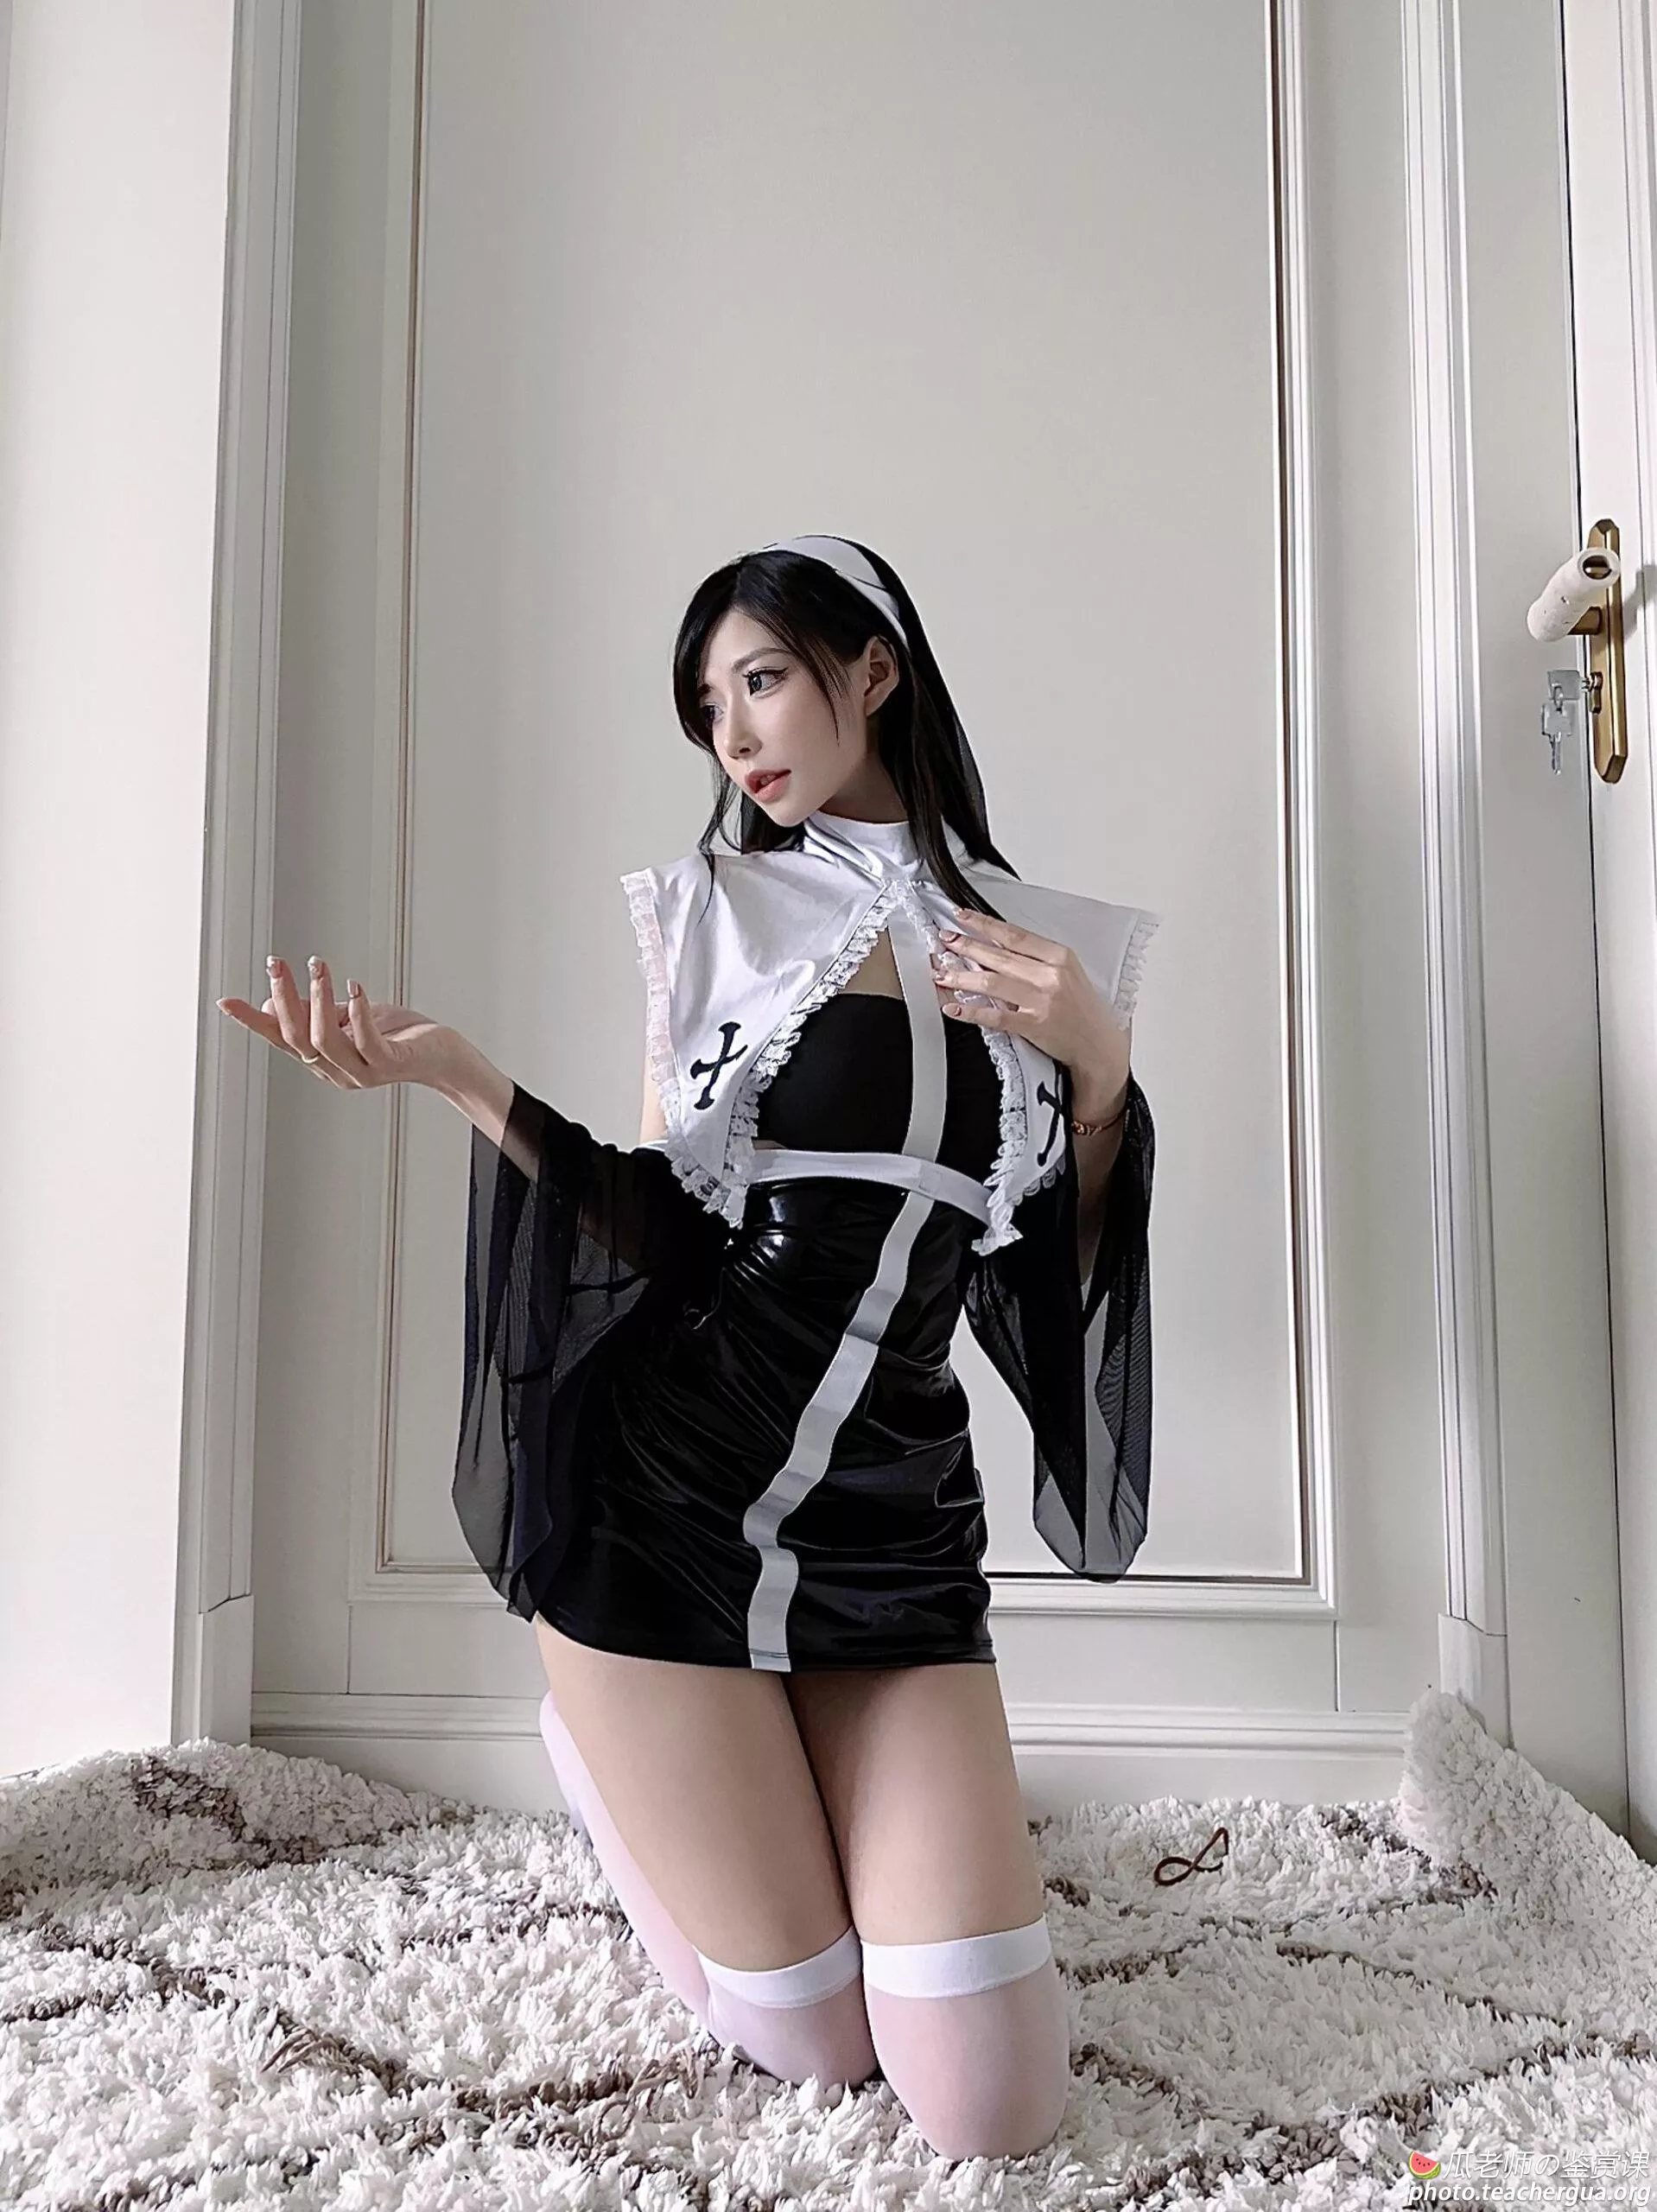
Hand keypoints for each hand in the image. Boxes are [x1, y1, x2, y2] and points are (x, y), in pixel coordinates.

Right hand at [216, 954, 451, 1090]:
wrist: (444, 1057)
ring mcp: (362, 1072)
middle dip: (283, 997)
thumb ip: (318, 1013)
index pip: (280, 1039)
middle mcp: (336, 1072)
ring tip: (318, 966)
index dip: (253, 1021)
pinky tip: (354, 986)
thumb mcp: (350, 1018)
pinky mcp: (389, 1065)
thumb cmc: (398, 1035)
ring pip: (325, 1040)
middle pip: (296, 1037)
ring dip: (318, 998)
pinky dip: (357, 1012)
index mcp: (322, 1061)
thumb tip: (274, 1001)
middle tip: (278, 963)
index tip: (226, 1001)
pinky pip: (366, 1042)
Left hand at [930, 903, 1131, 1112]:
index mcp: (1059, 957)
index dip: (984, 924)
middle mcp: (1050, 975)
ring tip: (941, 972)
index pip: (1014, 935)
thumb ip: (1037, 958)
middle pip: (998, 956)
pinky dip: (971, 1010)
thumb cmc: (1083, 1009)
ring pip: (991, 982)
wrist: (1099, 1044)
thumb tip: (998, 946)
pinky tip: (954, 1006)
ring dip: (961, 976)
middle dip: (966, 946)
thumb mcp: (1068, 973)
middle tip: (945, 940)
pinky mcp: (1033, 1025)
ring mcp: (1041, 1000)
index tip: (963, 916)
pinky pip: (995, 1015)